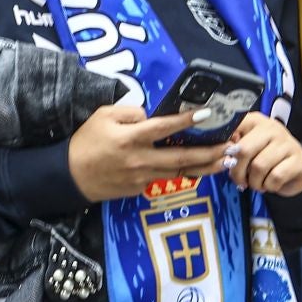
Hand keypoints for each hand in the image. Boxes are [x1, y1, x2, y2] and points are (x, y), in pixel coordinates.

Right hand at [67, 104, 232, 202]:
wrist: (69, 176)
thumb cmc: (86, 141)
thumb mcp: (103, 116)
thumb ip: (130, 112)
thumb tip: (152, 116)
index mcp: (131, 138)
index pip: (164, 127)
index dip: (187, 120)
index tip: (208, 114)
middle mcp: (140, 159)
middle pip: (182, 158)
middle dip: (210, 153)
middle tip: (231, 148)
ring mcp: (141, 177)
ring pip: (179, 172)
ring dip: (204, 167)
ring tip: (224, 161)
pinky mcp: (139, 189)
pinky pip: (162, 177)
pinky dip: (180, 172)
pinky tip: (195, 168)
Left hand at [224, 112, 301, 196]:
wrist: (295, 170)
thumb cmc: (265, 158)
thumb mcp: (247, 150)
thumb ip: (233, 147)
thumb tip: (221, 153)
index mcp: (255, 121)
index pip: (232, 130)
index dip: (224, 150)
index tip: (225, 161)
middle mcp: (272, 127)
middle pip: (244, 150)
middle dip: (237, 172)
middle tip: (240, 180)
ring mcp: (288, 142)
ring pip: (259, 166)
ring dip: (254, 182)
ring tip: (256, 183)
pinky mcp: (300, 159)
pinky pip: (275, 177)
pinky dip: (269, 186)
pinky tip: (270, 184)